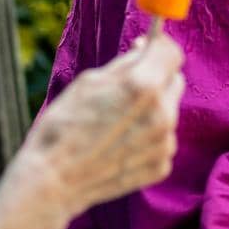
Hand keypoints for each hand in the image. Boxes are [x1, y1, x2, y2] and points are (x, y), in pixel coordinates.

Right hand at [11, 33, 184, 220]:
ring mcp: (165, 143)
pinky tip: (119, 145)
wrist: (54, 181)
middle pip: (174, 82)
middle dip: (156, 79)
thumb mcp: (89, 82)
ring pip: (168, 112)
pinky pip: (162, 140)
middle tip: (126, 89)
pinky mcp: (162, 166)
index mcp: (143, 86)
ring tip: (115, 124)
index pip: (172, 53)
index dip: (159, 48)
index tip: (147, 49)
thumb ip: (125, 64)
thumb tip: (146, 49)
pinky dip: (146, 138)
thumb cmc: (63, 127)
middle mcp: (163, 114)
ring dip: (151, 110)